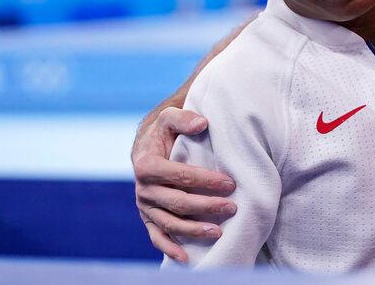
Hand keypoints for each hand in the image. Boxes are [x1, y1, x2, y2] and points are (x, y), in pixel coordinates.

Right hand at [133, 107, 236, 261]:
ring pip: (170, 223)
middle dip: (206, 207)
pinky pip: (157, 237)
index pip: (179, 176)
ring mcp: (145, 206)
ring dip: (194, 230)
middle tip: (232, 207)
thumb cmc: (165, 131)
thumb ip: (184, 118)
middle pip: (178, 202)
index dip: (205, 181)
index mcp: (146, 164)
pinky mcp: (147, 218)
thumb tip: (202, 124)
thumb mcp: (170, 117)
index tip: (230, 183)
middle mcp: (143, 188)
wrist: (148, 144)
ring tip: (219, 232)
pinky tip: (185, 258)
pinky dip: (170, 248)